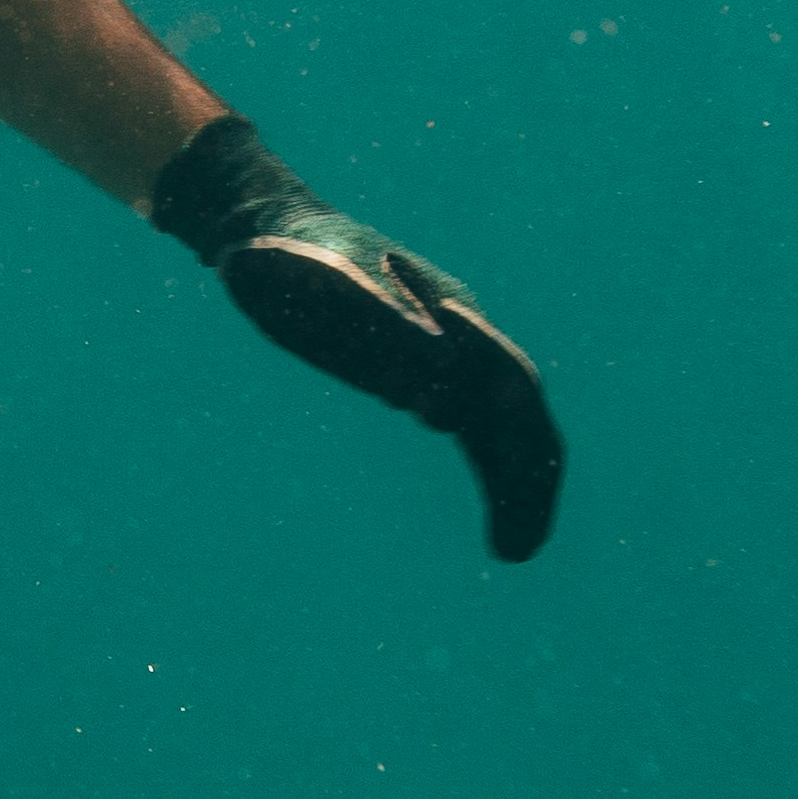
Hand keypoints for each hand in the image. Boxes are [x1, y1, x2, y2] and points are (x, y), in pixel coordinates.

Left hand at [151, 111, 565, 564]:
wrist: (270, 243)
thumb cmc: (292, 258)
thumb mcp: (324, 282)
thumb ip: (376, 316)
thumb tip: (440, 363)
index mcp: (444, 309)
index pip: (503, 371)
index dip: (516, 429)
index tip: (519, 481)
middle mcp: (460, 336)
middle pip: (518, 411)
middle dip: (527, 477)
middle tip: (521, 549)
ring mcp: (446, 359)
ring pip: (501, 432)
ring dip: (516, 490)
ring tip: (515, 555)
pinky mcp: (421, 382)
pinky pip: (475, 438)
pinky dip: (491, 480)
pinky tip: (499, 533)